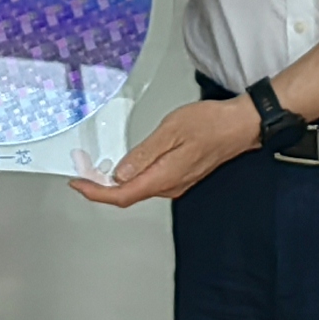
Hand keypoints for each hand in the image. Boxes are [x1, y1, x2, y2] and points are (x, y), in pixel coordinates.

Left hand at [73, 93, 263, 209]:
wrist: (240, 126)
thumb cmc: (211, 124)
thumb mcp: (170, 131)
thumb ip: (143, 155)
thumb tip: (120, 174)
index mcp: (164, 177)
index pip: (122, 195)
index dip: (96, 193)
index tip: (78, 184)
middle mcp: (169, 186)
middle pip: (127, 195)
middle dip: (101, 187)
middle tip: (81, 173)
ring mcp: (176, 183)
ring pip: (138, 189)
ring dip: (115, 183)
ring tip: (97, 170)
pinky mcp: (180, 176)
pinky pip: (149, 182)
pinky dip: (131, 177)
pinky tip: (125, 166)